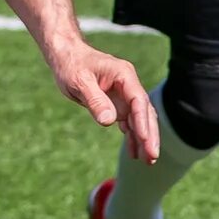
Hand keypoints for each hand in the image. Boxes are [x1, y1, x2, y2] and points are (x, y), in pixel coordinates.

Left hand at [52, 43, 158, 162]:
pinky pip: (128, 122)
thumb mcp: (79, 81)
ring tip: (148, 162)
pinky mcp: (117, 103)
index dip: (143, 121)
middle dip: (150, 135)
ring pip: (139, 119)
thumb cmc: (71, 64)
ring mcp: (124, 95)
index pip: (138, 100)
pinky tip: (134, 153)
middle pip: (145, 112)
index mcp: (124, 75)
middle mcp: (128, 85)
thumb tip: (109, 121)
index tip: (145, 140)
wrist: (66, 56)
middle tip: (153, 157)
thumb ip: (95, 100)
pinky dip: (132, 137)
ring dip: (144, 139)